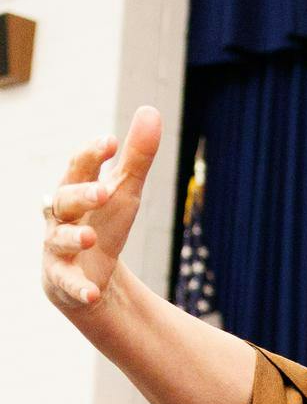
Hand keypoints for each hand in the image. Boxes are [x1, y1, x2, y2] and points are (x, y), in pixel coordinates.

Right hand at [41, 106, 162, 312]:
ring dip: (74, 238)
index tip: (110, 141)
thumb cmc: (104, 221)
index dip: (91, 155)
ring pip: (59, 239)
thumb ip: (137, 156)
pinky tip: (93, 293)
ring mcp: (58, 247)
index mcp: (75, 189)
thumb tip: (150, 110)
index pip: (79, 167)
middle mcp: (60, 216)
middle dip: (82, 195)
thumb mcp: (124, 190)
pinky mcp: (62, 279)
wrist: (88, 272)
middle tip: (104, 192)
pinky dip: (79, 288)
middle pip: (65, 200)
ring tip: (91, 237)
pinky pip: (67, 283)